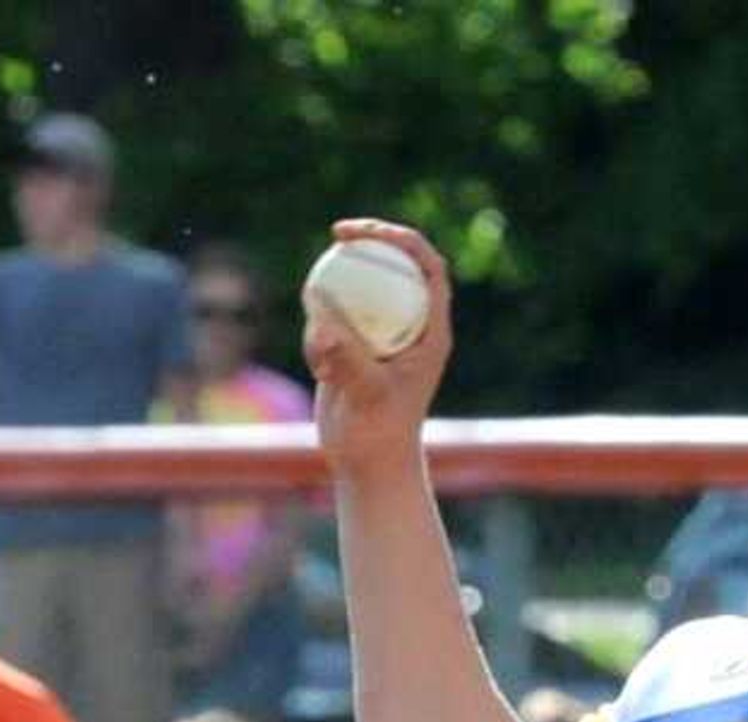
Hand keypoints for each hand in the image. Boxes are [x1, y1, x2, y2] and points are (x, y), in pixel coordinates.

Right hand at [305, 217, 453, 473]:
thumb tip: (322, 324)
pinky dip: (317, 336)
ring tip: (325, 355)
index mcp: (431, 330)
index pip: (428, 267)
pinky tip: (319, 371)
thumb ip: (346, 357)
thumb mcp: (366, 395)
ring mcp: (380, 334)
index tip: (368, 233)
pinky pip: (330, 319)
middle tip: (338, 233)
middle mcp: (409, 326)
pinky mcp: (353, 345)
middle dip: (368, 240)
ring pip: (355, 290)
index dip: (403, 238)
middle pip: (393, 264)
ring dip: (331, 303)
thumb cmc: (379, 434)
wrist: (367, 463)